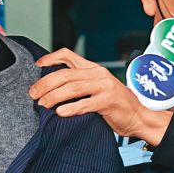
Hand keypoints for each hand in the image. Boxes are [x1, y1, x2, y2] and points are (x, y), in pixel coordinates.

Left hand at [30, 49, 170, 144]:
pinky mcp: (109, 101)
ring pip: (72, 88)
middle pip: (65, 74)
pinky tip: (60, 113)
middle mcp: (98, 74)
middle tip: (33, 94)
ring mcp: (105, 87)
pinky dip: (70, 108)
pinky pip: (85, 104)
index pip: (68, 55)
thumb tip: (52, 88)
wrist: (140, 117)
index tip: (38, 64)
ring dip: (54, 96)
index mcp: (93, 68)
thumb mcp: (97, 89)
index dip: (51, 58)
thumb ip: (80, 84)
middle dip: (45, 83)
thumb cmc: (115, 105)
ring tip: (42, 104)